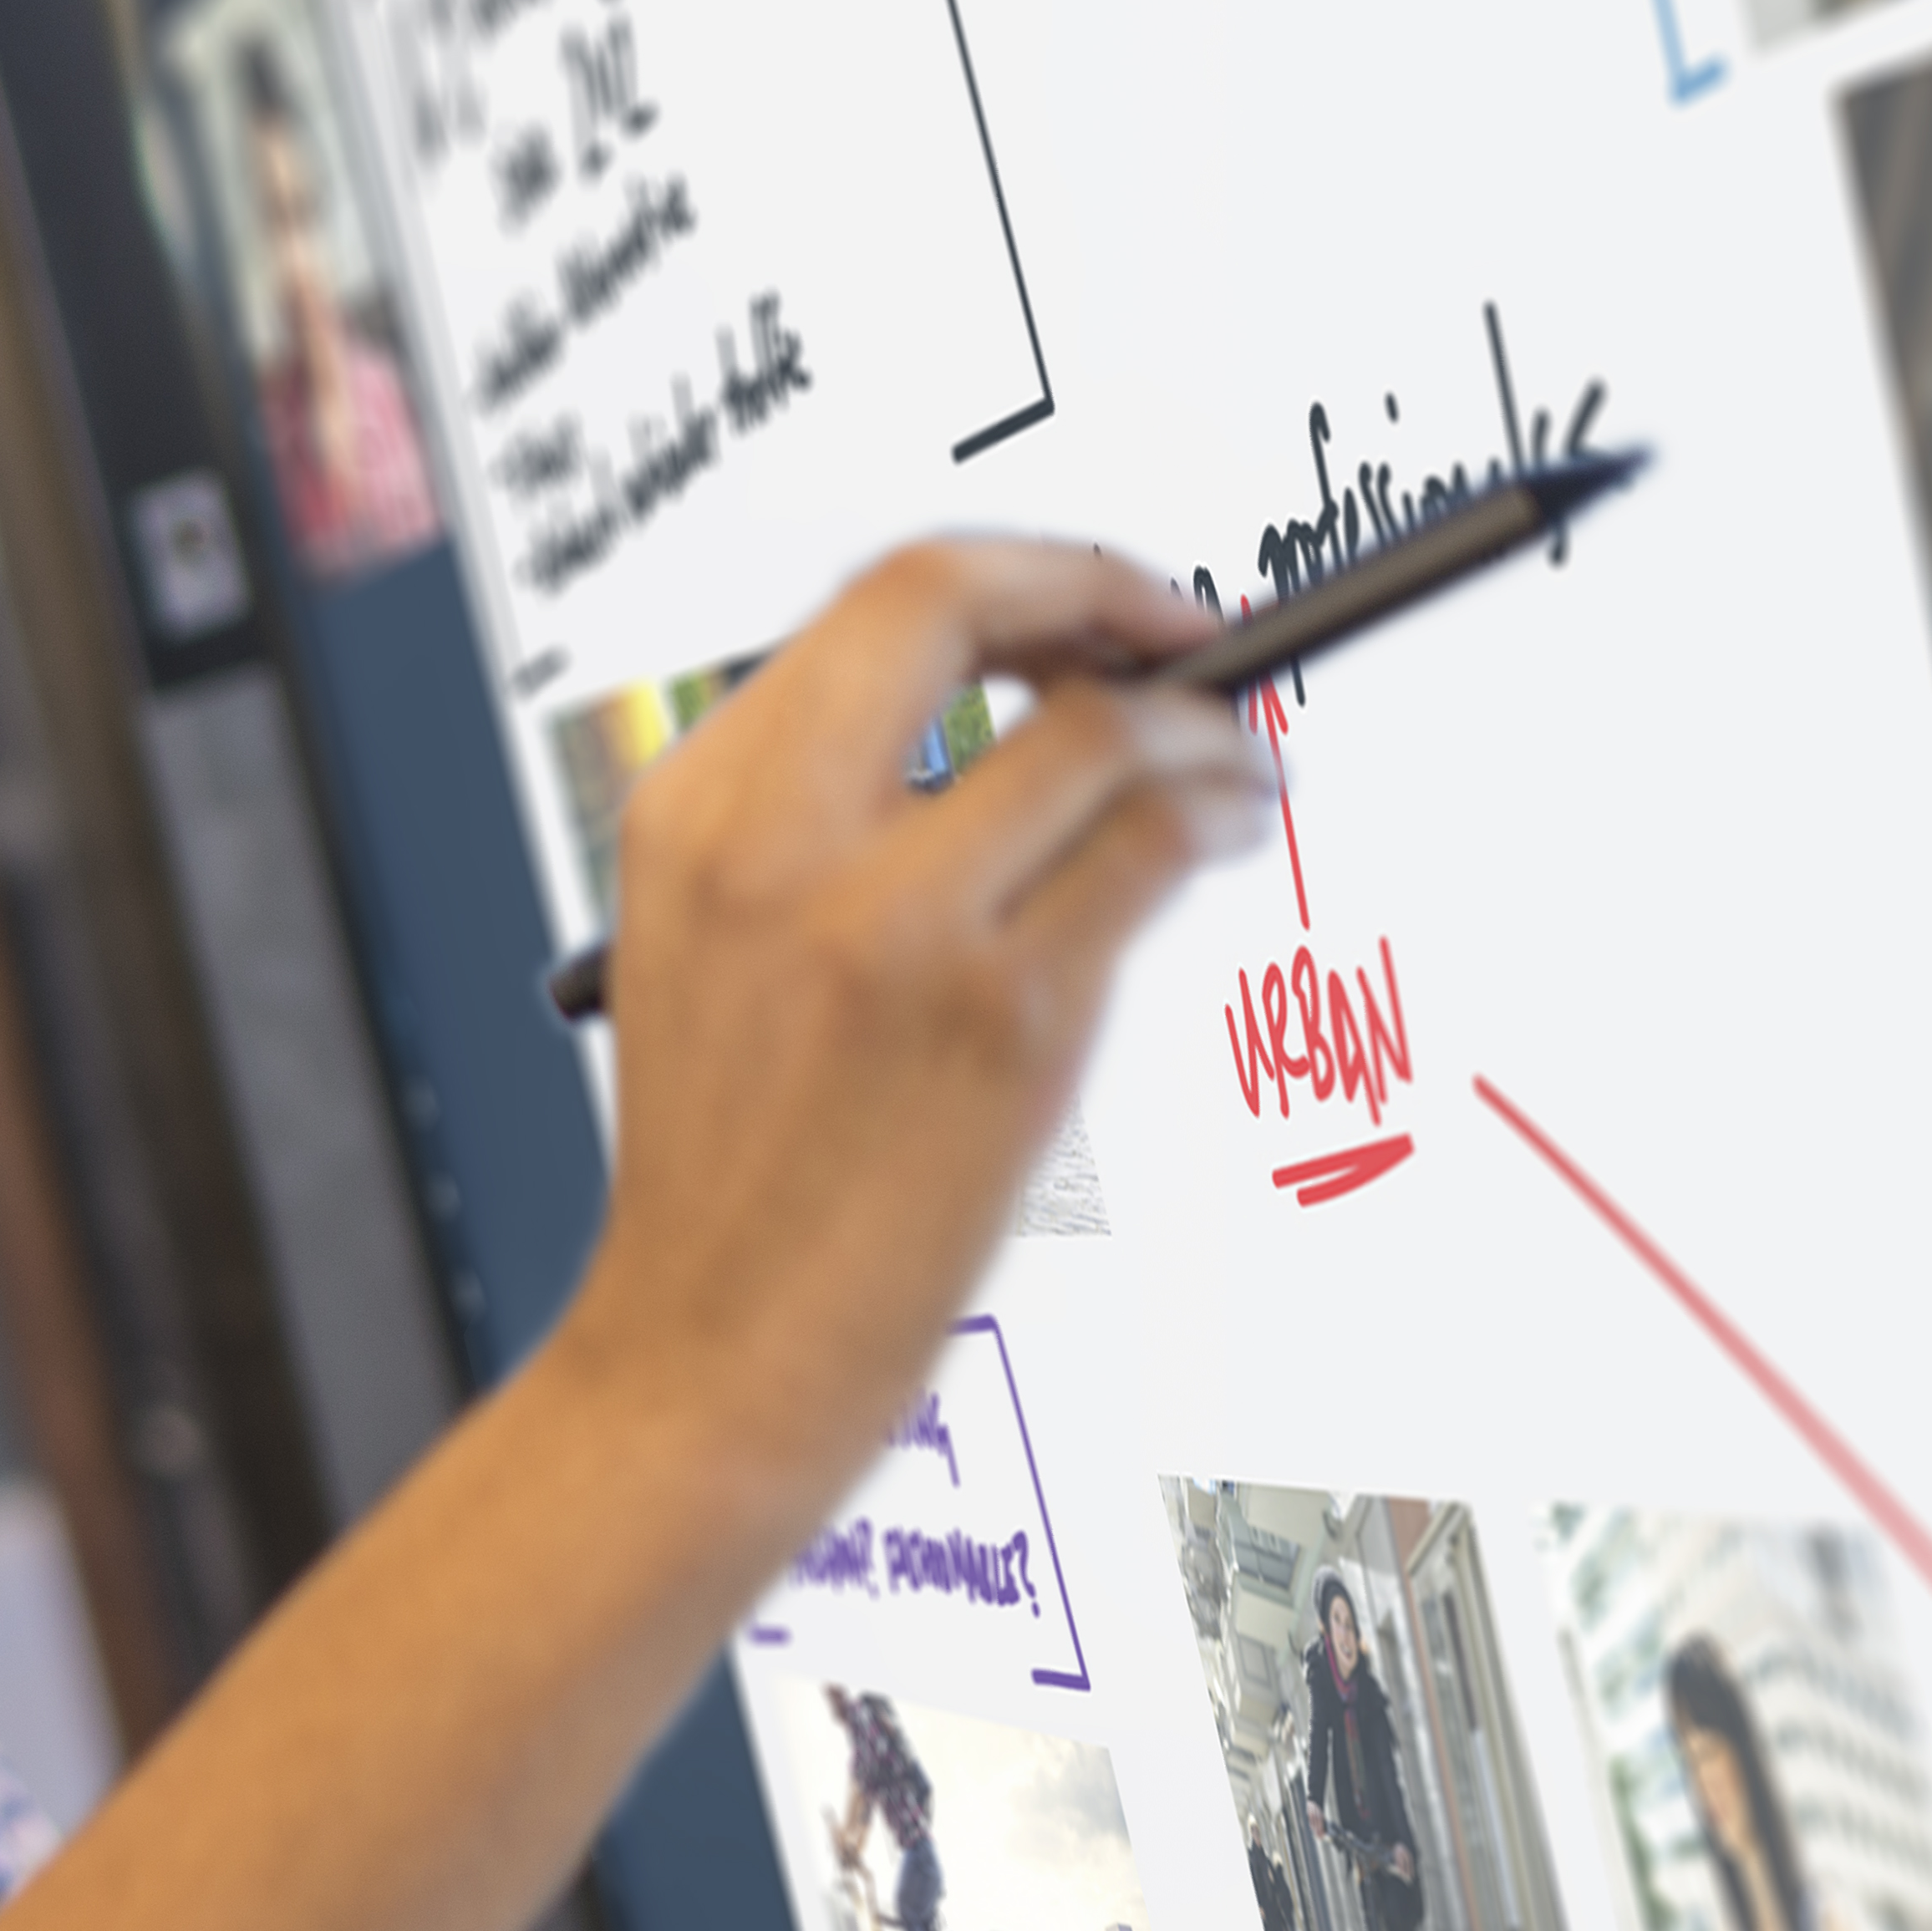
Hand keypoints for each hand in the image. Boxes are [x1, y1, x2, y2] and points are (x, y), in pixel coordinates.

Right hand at [564, 536, 1255, 1539]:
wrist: (705, 1355)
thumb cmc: (730, 1175)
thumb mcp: (708, 952)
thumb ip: (816, 820)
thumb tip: (1011, 712)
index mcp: (689, 813)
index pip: (874, 604)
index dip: (1020, 575)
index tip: (1097, 608)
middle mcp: (773, 843)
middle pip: (964, 604)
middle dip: (1109, 590)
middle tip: (1185, 637)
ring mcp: (888, 925)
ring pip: (1097, 729)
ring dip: (1208, 727)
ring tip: (1242, 767)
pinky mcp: (999, 1015)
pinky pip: (1151, 848)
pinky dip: (1222, 816)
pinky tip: (1230, 836)